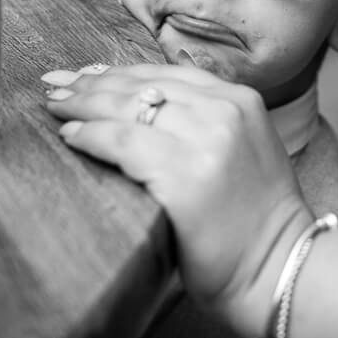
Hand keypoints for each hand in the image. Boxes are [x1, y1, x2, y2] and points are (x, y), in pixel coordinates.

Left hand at [43, 63, 312, 335]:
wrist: (281, 266)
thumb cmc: (255, 219)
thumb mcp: (242, 147)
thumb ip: (206, 119)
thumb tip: (142, 104)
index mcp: (241, 100)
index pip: (166, 73)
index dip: (120, 71)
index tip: (86, 74)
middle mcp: (225, 111)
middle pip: (142, 85)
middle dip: (92, 84)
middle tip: (57, 85)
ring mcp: (206, 140)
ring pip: (127, 108)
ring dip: (83, 106)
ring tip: (56, 107)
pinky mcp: (184, 174)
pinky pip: (122, 142)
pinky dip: (91, 137)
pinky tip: (71, 136)